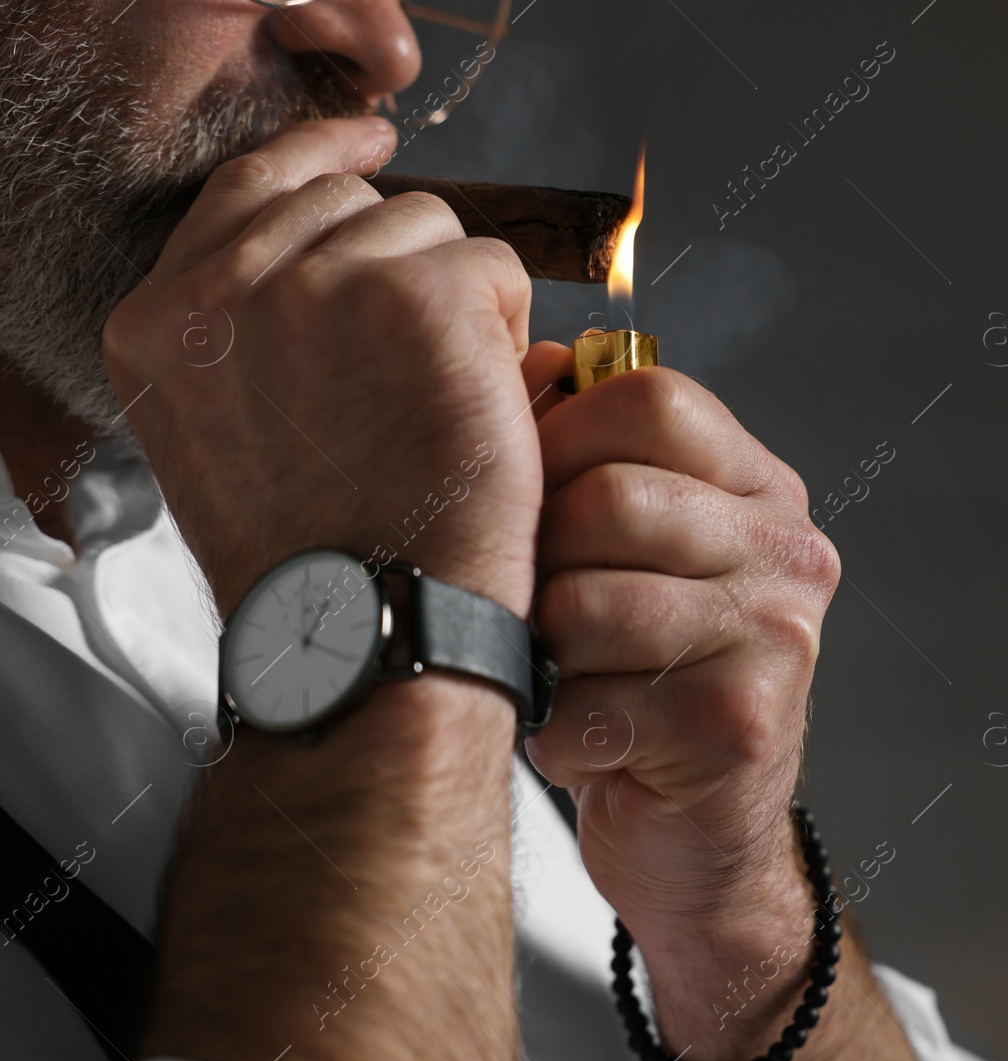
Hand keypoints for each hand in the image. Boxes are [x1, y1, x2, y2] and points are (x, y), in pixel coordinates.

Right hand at [119, 118, 538, 1060]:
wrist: (372, 630)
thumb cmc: (326, 558)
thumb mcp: (235, 433)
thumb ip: (254, 327)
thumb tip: (337, 237)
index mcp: (160, 322)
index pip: (247, 189)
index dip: (319, 158)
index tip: (371, 145)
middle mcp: (222, 287)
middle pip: (348, 199)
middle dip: (403, 264)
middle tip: (425, 362)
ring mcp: (317, 282)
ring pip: (428, 226)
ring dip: (459, 303)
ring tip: (442, 406)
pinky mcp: (417, 294)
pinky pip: (493, 263)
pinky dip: (508, 327)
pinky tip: (482, 404)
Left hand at [521, 352, 842, 1056]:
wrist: (699, 834)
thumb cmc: (638, 680)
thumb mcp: (619, 550)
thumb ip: (582, 452)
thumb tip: (527, 363)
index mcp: (761, 488)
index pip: (651, 399)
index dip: (558, 437)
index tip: (531, 495)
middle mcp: (789, 551)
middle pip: (611, 498)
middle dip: (540, 560)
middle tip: (537, 609)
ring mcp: (776, 638)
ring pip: (588, 603)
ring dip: (545, 654)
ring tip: (564, 676)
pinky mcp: (743, 725)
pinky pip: (592, 702)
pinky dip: (557, 732)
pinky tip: (587, 740)